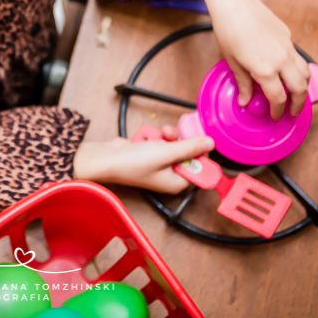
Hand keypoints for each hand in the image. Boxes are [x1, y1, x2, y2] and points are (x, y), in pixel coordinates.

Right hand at [73, 126, 214, 193]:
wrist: (106, 158)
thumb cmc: (133, 163)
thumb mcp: (166, 153)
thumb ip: (189, 148)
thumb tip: (211, 143)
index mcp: (178, 183)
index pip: (201, 169)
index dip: (202, 154)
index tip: (200, 139)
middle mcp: (171, 175)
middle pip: (189, 154)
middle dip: (181, 141)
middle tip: (173, 134)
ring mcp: (160, 164)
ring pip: (175, 145)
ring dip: (167, 136)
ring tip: (158, 134)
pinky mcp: (151, 154)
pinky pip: (162, 142)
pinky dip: (155, 137)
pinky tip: (146, 136)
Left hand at [184, 0, 310, 119]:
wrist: (234, 3)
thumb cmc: (228, 29)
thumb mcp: (232, 61)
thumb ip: (242, 83)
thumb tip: (245, 101)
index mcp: (265, 69)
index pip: (279, 98)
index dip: (278, 111)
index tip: (275, 116)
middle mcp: (281, 60)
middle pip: (300, 89)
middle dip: (298, 104)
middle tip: (292, 112)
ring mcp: (287, 47)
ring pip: (305, 73)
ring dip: (303, 88)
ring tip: (295, 95)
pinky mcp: (288, 37)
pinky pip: (299, 58)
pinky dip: (298, 70)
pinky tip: (288, 73)